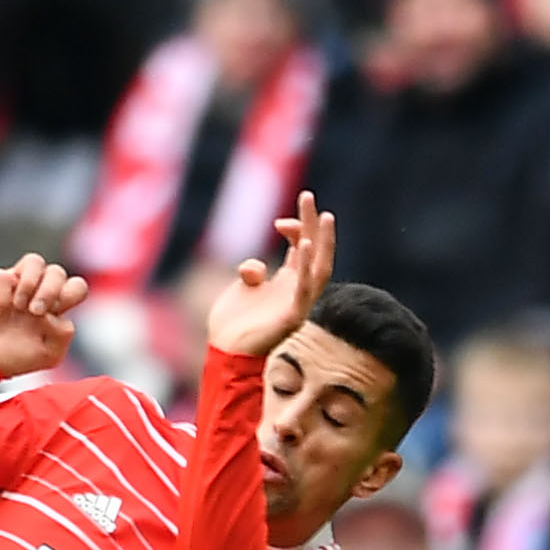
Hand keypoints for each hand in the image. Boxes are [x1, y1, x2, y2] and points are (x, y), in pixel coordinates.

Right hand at [0, 253, 87, 377]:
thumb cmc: (12, 357)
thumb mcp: (50, 354)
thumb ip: (64, 333)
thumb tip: (55, 313)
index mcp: (54, 306)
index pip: (76, 285)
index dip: (71, 294)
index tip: (55, 314)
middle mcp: (36, 291)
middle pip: (58, 271)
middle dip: (50, 291)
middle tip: (35, 312)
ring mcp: (15, 283)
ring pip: (35, 261)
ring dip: (31, 284)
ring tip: (20, 307)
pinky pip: (4, 276)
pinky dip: (4, 297)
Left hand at [203, 192, 333, 360]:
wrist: (224, 353)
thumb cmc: (234, 324)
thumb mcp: (242, 289)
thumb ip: (252, 273)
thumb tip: (255, 267)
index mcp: (288, 281)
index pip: (301, 248)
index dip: (294, 229)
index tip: (277, 222)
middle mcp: (298, 290)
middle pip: (314, 251)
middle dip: (313, 223)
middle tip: (308, 196)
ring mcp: (298, 302)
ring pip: (319, 268)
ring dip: (322, 242)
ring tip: (325, 216)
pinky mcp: (292, 316)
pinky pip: (304, 288)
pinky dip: (304, 267)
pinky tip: (302, 246)